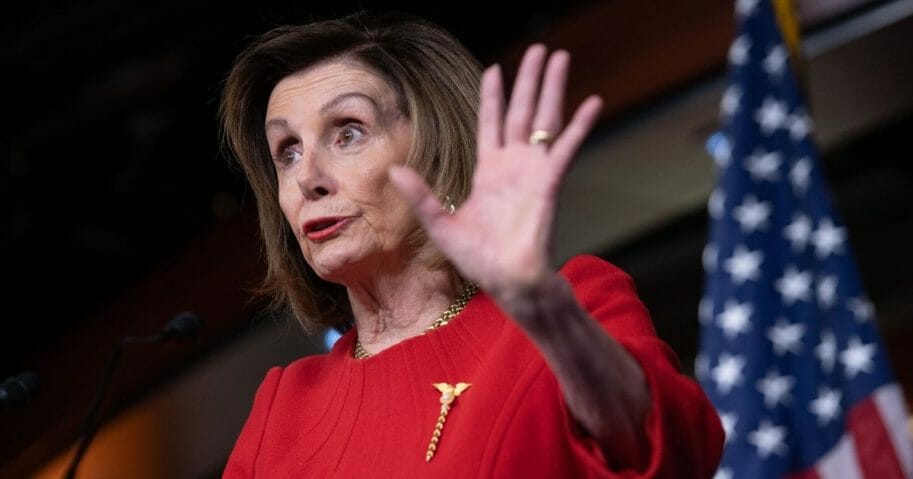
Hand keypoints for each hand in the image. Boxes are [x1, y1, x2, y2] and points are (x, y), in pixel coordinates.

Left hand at [389, 44, 601, 299]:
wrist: (508, 281)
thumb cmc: (478, 259)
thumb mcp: (440, 223)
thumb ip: (421, 194)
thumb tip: (393, 169)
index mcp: (489, 171)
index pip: (491, 122)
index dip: (493, 96)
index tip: (496, 69)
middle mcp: (514, 164)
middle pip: (522, 111)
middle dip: (530, 80)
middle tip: (541, 49)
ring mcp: (534, 171)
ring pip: (546, 119)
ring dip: (554, 88)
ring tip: (561, 58)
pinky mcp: (550, 182)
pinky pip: (567, 147)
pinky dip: (580, 125)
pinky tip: (592, 101)